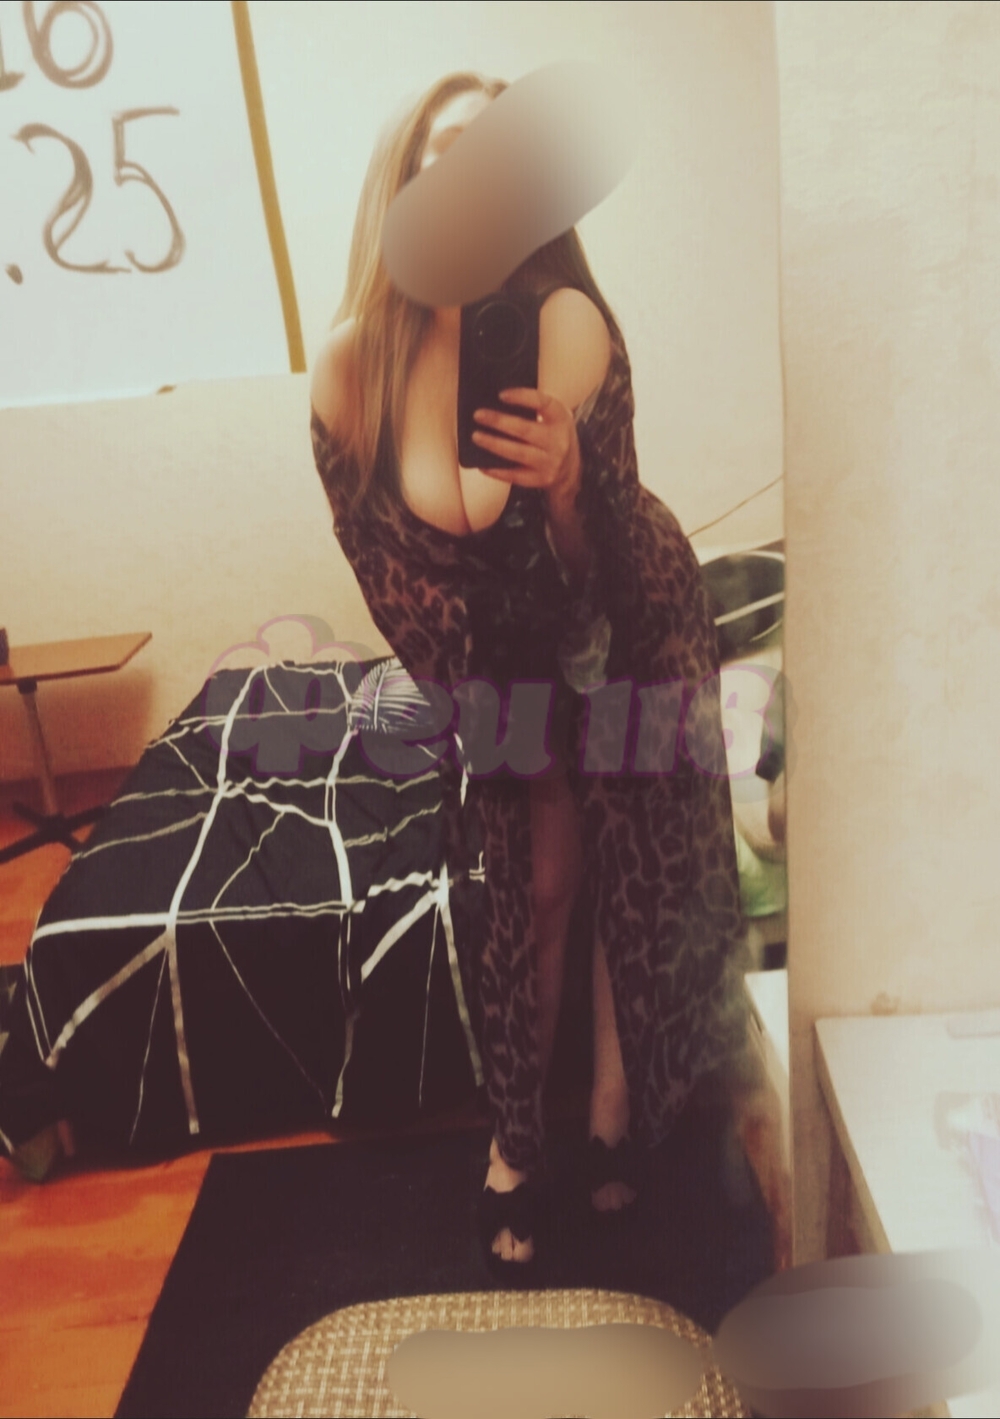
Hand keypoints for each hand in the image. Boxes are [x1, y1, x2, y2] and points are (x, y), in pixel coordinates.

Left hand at [471, 388, 580, 506]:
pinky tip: (483, 465)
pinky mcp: (541, 479)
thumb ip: (535, 407)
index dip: (521, 397)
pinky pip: (516, 476)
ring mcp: (550, 462)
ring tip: (477, 437)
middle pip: (525, 429)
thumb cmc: (555, 434)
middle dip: (499, 422)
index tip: (501, 395)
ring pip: (518, 453)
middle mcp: (557, 440)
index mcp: (560, 418)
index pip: (542, 403)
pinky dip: (498, 471)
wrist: (571, 468)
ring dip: (494, 444)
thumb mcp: (555, 416)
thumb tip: (498, 402)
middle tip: (478, 415)